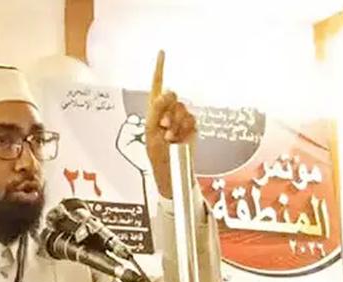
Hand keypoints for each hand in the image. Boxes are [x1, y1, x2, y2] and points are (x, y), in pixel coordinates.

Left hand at [144, 52, 196, 198]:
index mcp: (154, 109)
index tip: (162, 52)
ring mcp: (181, 118)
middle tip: (164, 127)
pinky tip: (178, 139)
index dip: (159, 68)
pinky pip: (191, 120)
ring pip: (182, 109)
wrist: (170, 168)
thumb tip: (169, 92)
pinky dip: (184, 130)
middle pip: (173, 95)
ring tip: (170, 137)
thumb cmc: (156, 153)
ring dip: (176, 124)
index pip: (157, 84)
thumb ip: (157, 110)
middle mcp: (168, 110)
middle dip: (168, 111)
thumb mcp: (150, 131)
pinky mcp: (191, 126)